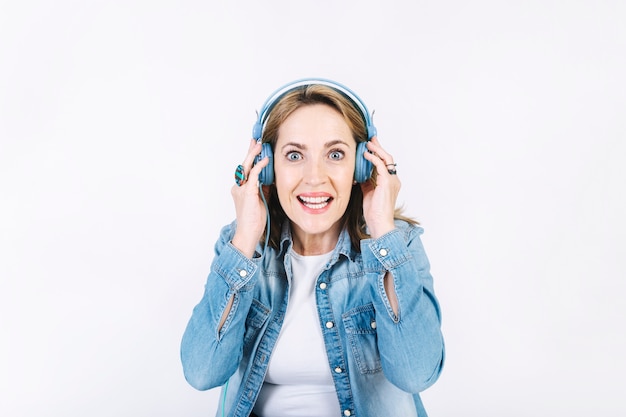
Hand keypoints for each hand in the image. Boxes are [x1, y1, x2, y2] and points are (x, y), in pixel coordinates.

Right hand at [231, 139, 269, 257]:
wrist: (249, 233)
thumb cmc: (254, 220)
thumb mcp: (261, 200)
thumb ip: (263, 188)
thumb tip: (270, 178)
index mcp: (241, 189)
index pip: (246, 169)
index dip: (250, 157)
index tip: (255, 147)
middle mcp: (238, 187)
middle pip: (244, 165)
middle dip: (250, 151)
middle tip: (255, 140)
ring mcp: (241, 190)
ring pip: (246, 167)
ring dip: (253, 155)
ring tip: (259, 145)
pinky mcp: (247, 193)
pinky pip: (253, 176)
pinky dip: (259, 167)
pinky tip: (265, 160)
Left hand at [360, 136, 400, 238]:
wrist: (379, 223)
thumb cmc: (374, 212)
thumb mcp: (368, 193)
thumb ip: (366, 182)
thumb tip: (360, 175)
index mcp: (390, 182)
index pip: (385, 164)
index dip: (378, 154)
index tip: (371, 146)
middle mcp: (393, 180)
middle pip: (388, 158)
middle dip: (379, 147)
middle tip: (371, 139)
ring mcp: (392, 180)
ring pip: (386, 159)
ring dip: (377, 150)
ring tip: (368, 143)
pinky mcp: (387, 182)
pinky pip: (381, 166)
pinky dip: (373, 158)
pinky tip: (366, 155)